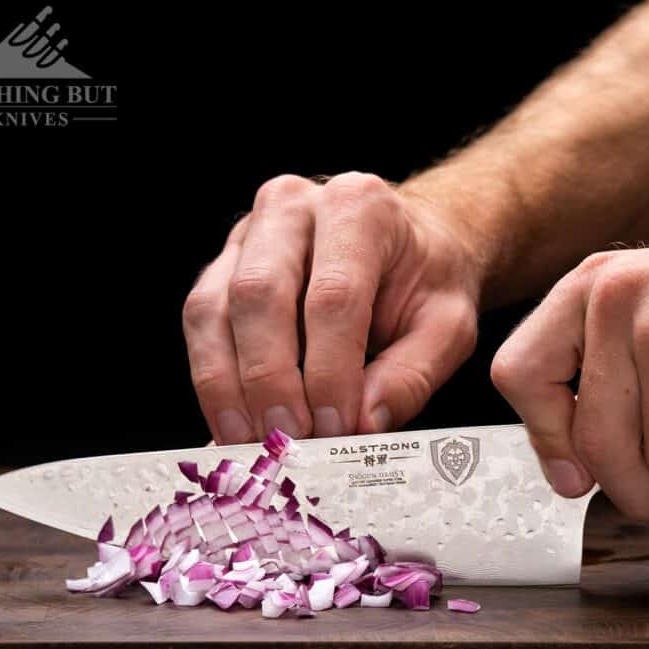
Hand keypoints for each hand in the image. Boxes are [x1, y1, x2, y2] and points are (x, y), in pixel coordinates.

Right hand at [184, 173, 480, 443]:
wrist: (409, 245)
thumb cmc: (427, 281)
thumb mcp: (448, 326)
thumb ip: (411, 376)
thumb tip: (361, 425)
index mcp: (359, 206)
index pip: (334, 295)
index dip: (329, 370)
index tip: (335, 427)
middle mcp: (293, 206)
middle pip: (259, 294)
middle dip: (269, 379)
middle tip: (288, 439)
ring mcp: (250, 232)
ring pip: (213, 309)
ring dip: (226, 385)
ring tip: (252, 442)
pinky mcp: (224, 264)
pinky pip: (200, 322)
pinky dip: (212, 378)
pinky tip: (234, 422)